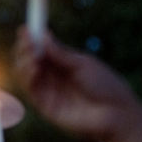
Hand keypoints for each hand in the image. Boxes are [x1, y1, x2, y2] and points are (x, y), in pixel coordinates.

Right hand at [13, 27, 139, 141]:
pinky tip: (33, 67)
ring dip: (24, 62)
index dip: (31, 40)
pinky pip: (31, 91)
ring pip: (26, 75)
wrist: (117, 113)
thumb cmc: (106, 86)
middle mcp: (53, 78)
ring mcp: (49, 92)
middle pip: (29, 62)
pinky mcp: (46, 107)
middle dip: (24, 49)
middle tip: (26, 40)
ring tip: (31, 54)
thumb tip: (43, 36)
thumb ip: (61, 53)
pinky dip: (28, 77)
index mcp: (63, 65)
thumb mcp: (83, 64)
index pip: (40, 50)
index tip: (25, 29)